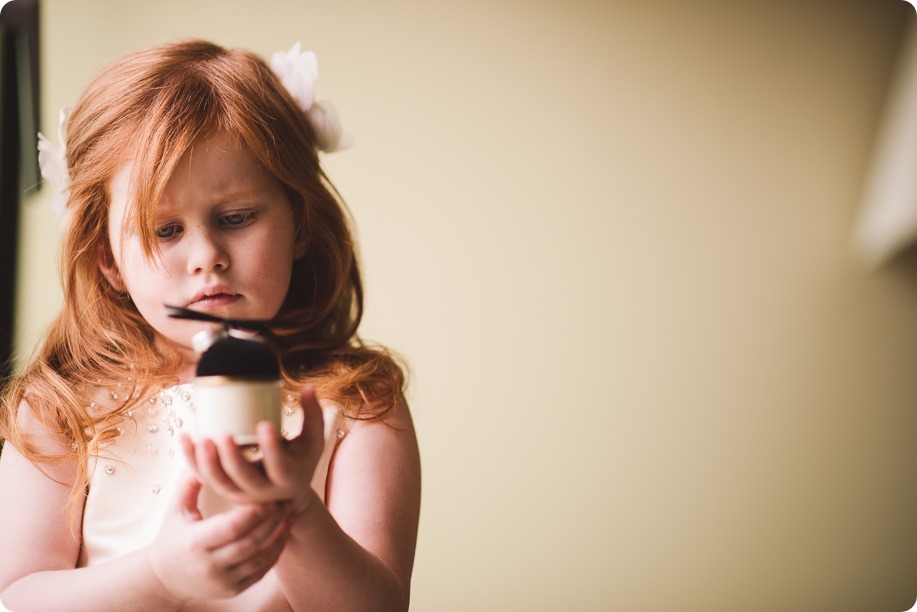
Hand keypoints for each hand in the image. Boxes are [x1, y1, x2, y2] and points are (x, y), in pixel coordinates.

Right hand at [148, 473, 292, 602]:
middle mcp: (211, 565)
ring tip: (290, 512)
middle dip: (273, 520)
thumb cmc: (172, 537)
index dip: (253, 512)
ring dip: (279, 534)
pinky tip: (284, 531)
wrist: (165, 580)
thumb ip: (190, 481)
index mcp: (195, 543)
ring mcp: (225, 580)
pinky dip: (276, 550)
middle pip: (251, 542)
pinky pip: (263, 569)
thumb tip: (203, 447)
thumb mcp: (176, 510)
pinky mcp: (235, 588)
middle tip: (285, 499)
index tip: (268, 495)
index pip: (231, 527)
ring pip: (261, 557)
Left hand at [180, 385, 326, 513]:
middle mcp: (263, 489)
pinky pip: (204, 478)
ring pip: (220, 482)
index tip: (265, 425)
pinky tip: (185, 439)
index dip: (271, 448)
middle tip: (225, 435)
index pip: (280, 466)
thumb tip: (307, 387)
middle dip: (232, 459)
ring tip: (202, 439)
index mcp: (287, 477)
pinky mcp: (225, 488)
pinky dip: (192, 460)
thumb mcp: (313, 440)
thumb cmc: (300, 459)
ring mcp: (241, 492)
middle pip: (245, 478)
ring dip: (208, 463)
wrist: (286, 491)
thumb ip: (312, 414)